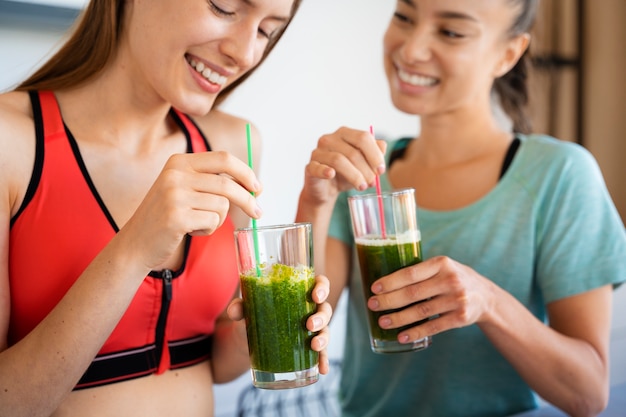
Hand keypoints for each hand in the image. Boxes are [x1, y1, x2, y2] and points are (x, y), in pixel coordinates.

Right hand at [120, 151, 261, 269]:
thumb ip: (215, 183)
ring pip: (222, 205)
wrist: (136, 243)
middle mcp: (175, 174)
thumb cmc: (168, 217)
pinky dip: (209, 230)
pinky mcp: (176, 217)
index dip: (246, 172)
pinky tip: (191, 230)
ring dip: (218, 219)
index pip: (224, 158)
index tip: (258, 187)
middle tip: (259, 213)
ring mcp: (174, 195)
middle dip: (248, 200)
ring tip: (199, 223)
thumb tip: (256, 186)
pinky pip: (213, 222)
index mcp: (179, 161)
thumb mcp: (186, 190)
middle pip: (228, 184)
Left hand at [226, 274, 332, 374]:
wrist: (247, 338)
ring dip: (324, 338)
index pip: (319, 284)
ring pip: (325, 330)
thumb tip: (235, 310)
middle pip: (325, 308)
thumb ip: (240, 306)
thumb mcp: (246, 309)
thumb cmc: (252, 314)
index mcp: (299, 292)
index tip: (315, 296)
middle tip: (310, 324)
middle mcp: (309, 309)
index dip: (322, 288)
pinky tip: (323, 369)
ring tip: (314, 346)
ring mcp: (310, 329)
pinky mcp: (307, 347)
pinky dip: (323, 360)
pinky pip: (321, 353)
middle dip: (322, 317)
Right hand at [301, 127, 386, 204]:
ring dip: (354, 175)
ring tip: (362, 186)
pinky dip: (325, 171)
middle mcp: (330, 139)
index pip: (363, 137)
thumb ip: (375, 153)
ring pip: (339, 160)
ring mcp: (318, 152)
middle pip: (353, 151)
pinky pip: (317, 167)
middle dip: (366, 169)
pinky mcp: (310, 166)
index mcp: (345, 134)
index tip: (381, 170)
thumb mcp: (364, 164)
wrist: (327, 190)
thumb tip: (382, 146)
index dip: (375, 155)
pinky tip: (331, 175)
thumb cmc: (346, 174)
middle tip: (373, 183)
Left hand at [367, 256, 495, 342]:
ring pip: (421, 312)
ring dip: (399, 318)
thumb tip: (385, 282)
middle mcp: (450, 280)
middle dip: (389, 300)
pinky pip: (433, 327)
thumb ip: (421, 271)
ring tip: (383, 322)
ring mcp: (456, 299)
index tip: (374, 288)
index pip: (410, 273)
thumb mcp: (442, 267)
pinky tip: (402, 336)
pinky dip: (416, 332)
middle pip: (413, 293)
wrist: (486, 296)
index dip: (390, 282)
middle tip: (373, 305)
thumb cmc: (454, 278)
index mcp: (441, 263)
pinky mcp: (460, 318)